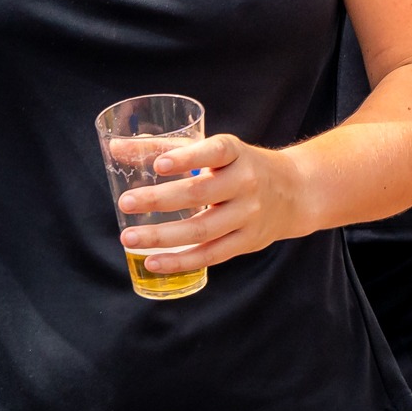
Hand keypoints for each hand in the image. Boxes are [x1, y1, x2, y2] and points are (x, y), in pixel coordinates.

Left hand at [118, 133, 316, 272]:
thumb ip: (167, 148)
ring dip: (162, 236)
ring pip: (202, 230)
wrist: (295, 192)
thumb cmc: (241, 167)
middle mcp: (246, 182)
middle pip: (201, 194)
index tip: (158, 165)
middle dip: (160, 200)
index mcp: (237, 153)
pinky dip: (181, 261)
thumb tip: (117, 149)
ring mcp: (249, 215)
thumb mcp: (216, 151)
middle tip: (126, 203)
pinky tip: (153, 262)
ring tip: (129, 238)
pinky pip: (210, 255)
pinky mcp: (247, 241)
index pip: (214, 152)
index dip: (187, 157)